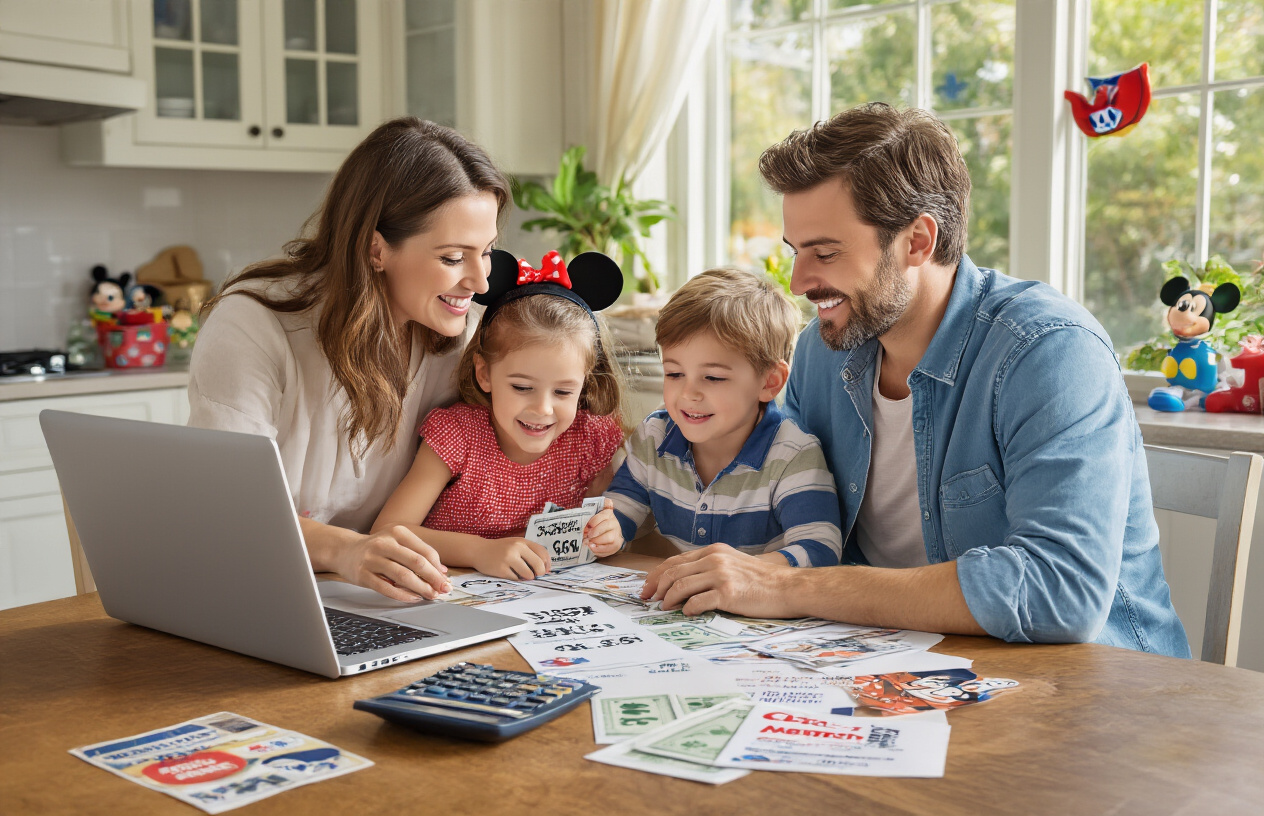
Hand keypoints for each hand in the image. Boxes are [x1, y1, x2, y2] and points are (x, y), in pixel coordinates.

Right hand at [336, 525, 450, 602]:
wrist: (344, 550)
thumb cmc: (377, 549)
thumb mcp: (397, 543)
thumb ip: (419, 553)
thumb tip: (442, 571)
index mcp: (398, 532)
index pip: (425, 551)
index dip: (438, 567)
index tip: (445, 579)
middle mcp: (385, 543)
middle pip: (417, 562)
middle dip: (433, 578)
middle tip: (443, 589)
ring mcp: (372, 559)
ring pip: (403, 576)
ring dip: (421, 588)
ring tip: (430, 595)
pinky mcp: (363, 574)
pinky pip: (387, 588)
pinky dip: (403, 595)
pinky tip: (413, 598)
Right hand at [475, 537, 551, 579]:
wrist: (479, 550)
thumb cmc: (501, 549)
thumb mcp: (516, 544)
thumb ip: (530, 553)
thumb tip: (546, 569)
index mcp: (522, 541)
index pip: (543, 552)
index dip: (547, 563)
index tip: (546, 569)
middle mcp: (516, 548)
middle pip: (538, 565)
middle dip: (540, 573)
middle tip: (536, 575)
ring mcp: (508, 559)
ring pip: (528, 574)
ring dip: (528, 577)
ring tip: (521, 574)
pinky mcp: (501, 569)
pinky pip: (516, 579)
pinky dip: (516, 578)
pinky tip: (510, 573)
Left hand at [583, 499, 622, 556]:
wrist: (610, 531)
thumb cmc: (598, 523)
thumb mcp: (595, 514)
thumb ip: (596, 508)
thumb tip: (608, 501)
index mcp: (608, 514)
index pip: (602, 515)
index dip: (593, 521)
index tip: (587, 526)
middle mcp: (614, 523)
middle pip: (606, 526)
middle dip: (594, 532)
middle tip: (586, 536)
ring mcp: (616, 534)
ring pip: (609, 538)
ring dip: (597, 541)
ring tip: (588, 543)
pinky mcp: (616, 544)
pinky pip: (610, 548)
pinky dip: (600, 549)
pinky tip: (592, 548)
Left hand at [640, 543, 798, 617]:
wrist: (787, 587)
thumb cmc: (762, 580)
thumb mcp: (733, 563)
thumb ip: (710, 567)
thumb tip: (683, 582)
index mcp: (714, 551)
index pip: (675, 561)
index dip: (657, 574)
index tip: (648, 586)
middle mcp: (714, 560)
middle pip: (673, 572)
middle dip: (656, 587)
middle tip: (649, 599)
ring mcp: (721, 575)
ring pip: (681, 586)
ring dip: (668, 599)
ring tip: (664, 608)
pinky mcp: (728, 593)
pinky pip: (698, 602)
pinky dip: (687, 609)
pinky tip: (687, 613)